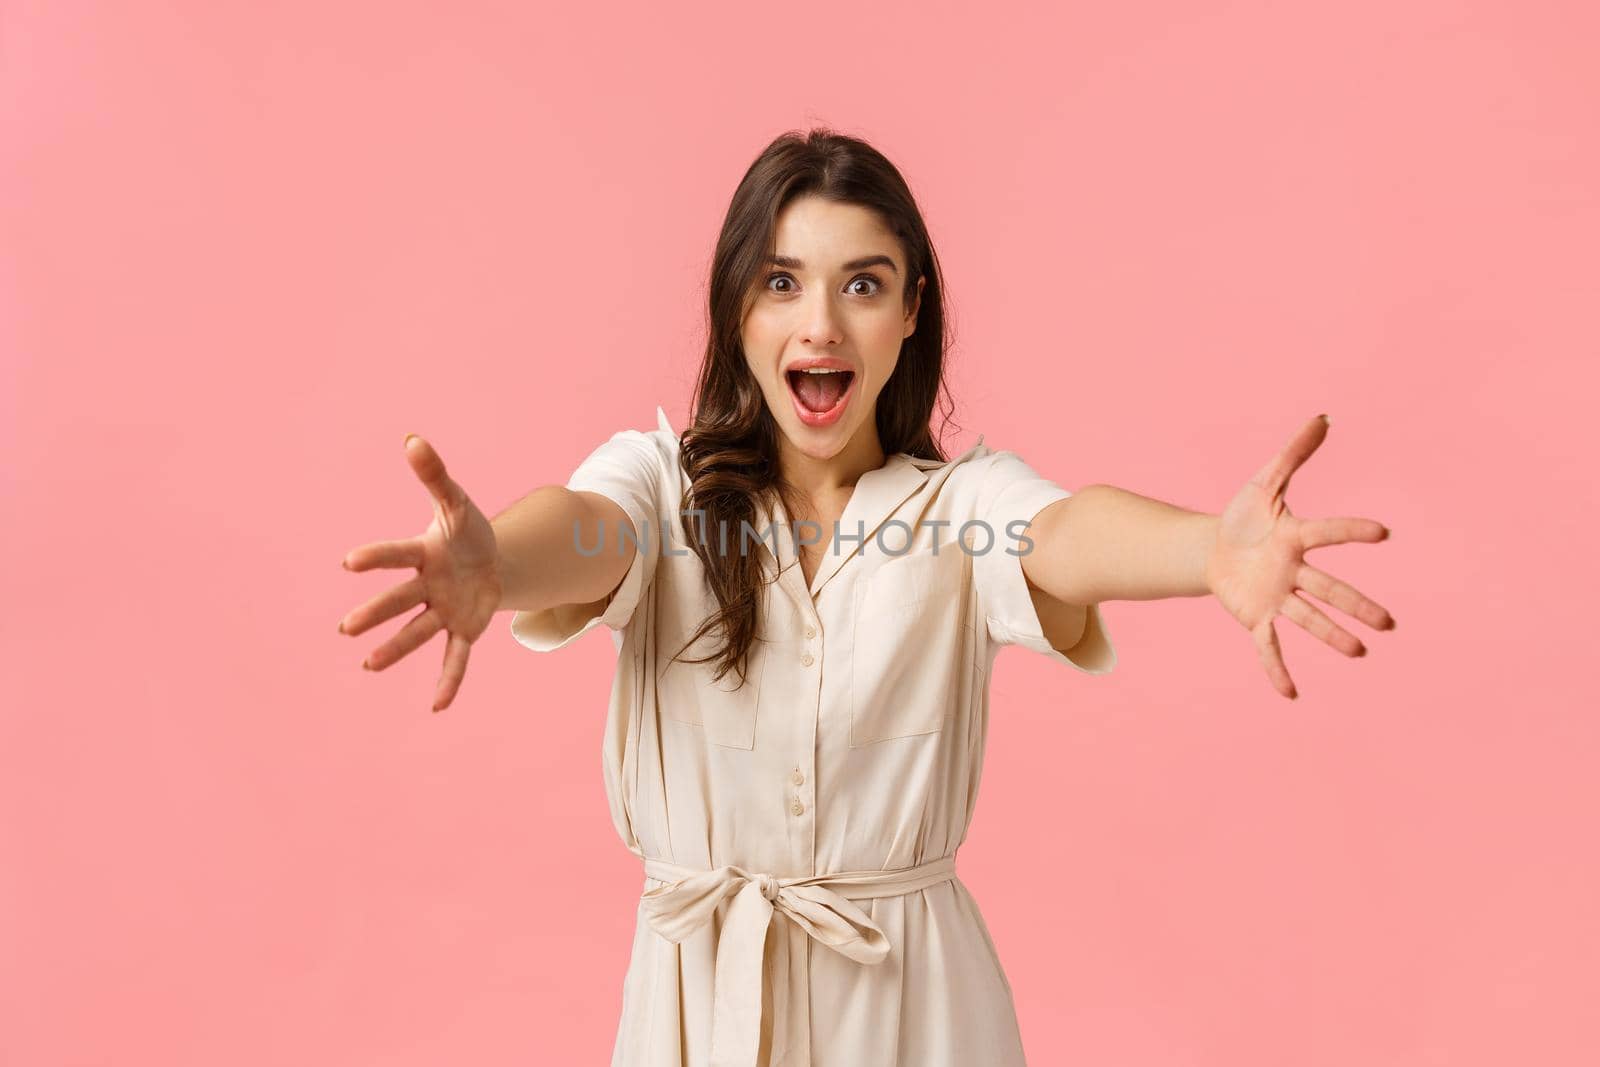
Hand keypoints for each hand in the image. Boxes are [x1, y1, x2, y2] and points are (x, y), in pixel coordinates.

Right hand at [338, 435, 502, 711]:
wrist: (491, 559)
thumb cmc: (466, 531)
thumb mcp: (457, 503)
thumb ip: (436, 475)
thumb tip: (413, 439)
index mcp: (423, 553)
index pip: (397, 555)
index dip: (376, 557)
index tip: (349, 562)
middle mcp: (426, 586)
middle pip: (400, 600)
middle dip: (376, 614)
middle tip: (347, 628)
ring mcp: (443, 611)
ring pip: (418, 633)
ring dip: (395, 649)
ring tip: (368, 666)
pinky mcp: (464, 630)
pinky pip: (455, 658)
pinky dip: (449, 681)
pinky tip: (438, 707)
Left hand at [1204, 414, 1394, 699]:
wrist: (1215, 548)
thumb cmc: (1246, 515)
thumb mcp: (1263, 483)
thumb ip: (1292, 453)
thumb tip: (1322, 417)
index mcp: (1297, 537)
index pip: (1327, 532)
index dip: (1352, 531)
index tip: (1383, 534)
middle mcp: (1294, 571)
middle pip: (1328, 589)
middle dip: (1356, 606)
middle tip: (1389, 623)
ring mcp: (1277, 597)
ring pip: (1307, 618)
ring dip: (1331, 636)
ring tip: (1359, 653)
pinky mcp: (1256, 617)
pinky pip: (1269, 645)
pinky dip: (1277, 669)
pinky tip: (1290, 693)